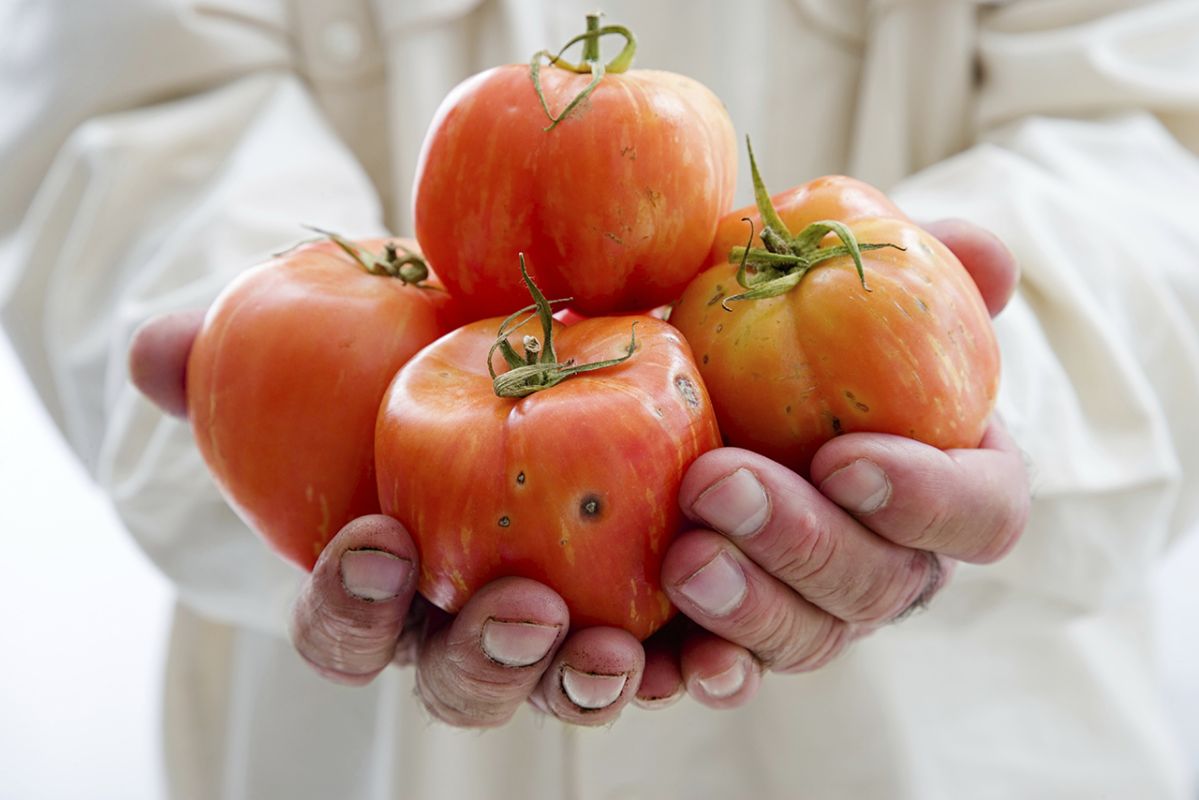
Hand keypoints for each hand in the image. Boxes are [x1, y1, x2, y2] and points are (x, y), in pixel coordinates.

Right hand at [128, 313, 646, 726]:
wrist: (549, 343)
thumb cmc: (420, 354)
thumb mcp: (337, 337)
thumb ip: (242, 350)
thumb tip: (154, 351)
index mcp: (386, 584)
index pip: (343, 628)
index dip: (349, 604)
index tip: (377, 539)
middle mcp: (466, 624)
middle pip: (459, 683)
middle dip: (483, 660)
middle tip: (523, 607)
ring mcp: (561, 630)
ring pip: (559, 690)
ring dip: (583, 683)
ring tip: (615, 648)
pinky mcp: (649, 612)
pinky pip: (666, 665)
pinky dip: (686, 668)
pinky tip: (707, 652)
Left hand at [653, 219, 1029, 707]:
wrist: (704, 382)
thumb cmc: (797, 331)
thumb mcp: (844, 286)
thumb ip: (918, 269)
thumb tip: (989, 257)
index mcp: (947, 484)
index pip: (981, 513)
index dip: (926, 498)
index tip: (844, 456)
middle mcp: (893, 560)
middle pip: (881, 587)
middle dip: (803, 542)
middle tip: (718, 484)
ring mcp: (819, 608)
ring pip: (807, 639)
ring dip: (748, 609)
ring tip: (681, 559)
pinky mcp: (740, 635)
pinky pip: (728, 672)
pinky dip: (696, 670)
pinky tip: (650, 660)